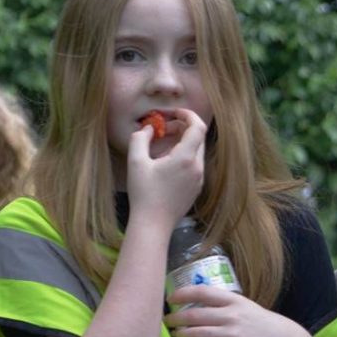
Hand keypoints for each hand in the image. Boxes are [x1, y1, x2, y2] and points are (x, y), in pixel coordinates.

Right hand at [126, 108, 206, 231]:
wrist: (153, 224)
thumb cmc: (144, 193)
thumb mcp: (136, 162)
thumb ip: (140, 138)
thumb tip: (149, 128)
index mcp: (186, 158)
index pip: (198, 127)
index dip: (188, 115)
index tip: (174, 112)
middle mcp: (198, 167)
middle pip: (198, 138)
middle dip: (184, 128)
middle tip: (165, 128)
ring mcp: (200, 179)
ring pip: (197, 152)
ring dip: (184, 143)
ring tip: (163, 147)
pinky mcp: (197, 188)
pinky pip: (195, 165)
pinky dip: (185, 157)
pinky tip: (167, 164)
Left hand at [164, 286, 314, 336]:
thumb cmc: (265, 326)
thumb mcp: (247, 308)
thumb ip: (226, 306)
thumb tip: (201, 306)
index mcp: (234, 301)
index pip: (202, 292)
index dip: (183, 294)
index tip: (170, 298)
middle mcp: (231, 315)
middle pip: (195, 314)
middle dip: (176, 318)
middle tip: (167, 321)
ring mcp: (232, 334)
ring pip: (197, 333)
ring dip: (183, 335)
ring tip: (177, 335)